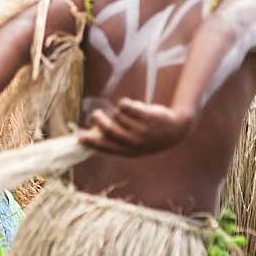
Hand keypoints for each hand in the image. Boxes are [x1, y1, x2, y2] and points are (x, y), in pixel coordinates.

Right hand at [77, 98, 192, 156]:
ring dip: (120, 112)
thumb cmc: (149, 136)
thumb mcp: (134, 144)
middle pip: (109, 129)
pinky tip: (131, 106)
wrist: (176, 129)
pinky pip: (126, 105)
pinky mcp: (147, 116)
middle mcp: (135, 143)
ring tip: (130, 114)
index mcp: (129, 152)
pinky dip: (126, 103)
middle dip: (98, 120)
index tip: (79, 136)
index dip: (91, 142)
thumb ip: (116, 140)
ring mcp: (142, 130)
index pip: (106, 147)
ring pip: (118, 115)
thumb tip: (92, 133)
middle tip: (96, 115)